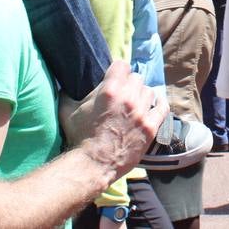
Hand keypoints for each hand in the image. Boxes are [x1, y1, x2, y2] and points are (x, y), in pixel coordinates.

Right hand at [60, 60, 167, 182]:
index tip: (115, 77)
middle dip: (129, 84)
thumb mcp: (67, 111)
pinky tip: (154, 105)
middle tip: (123, 94)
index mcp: (109, 90)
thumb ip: (67, 93)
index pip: (122, 65)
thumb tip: (66, 83)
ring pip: (149, 91)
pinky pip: (163, 108)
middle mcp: (128, 98)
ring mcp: (141, 113)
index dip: (118, 70)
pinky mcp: (150, 127)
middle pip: (136, 78)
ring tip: (135, 104)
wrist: (92, 164)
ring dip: (142, 95)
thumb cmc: (78, 137)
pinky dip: (159, 105)